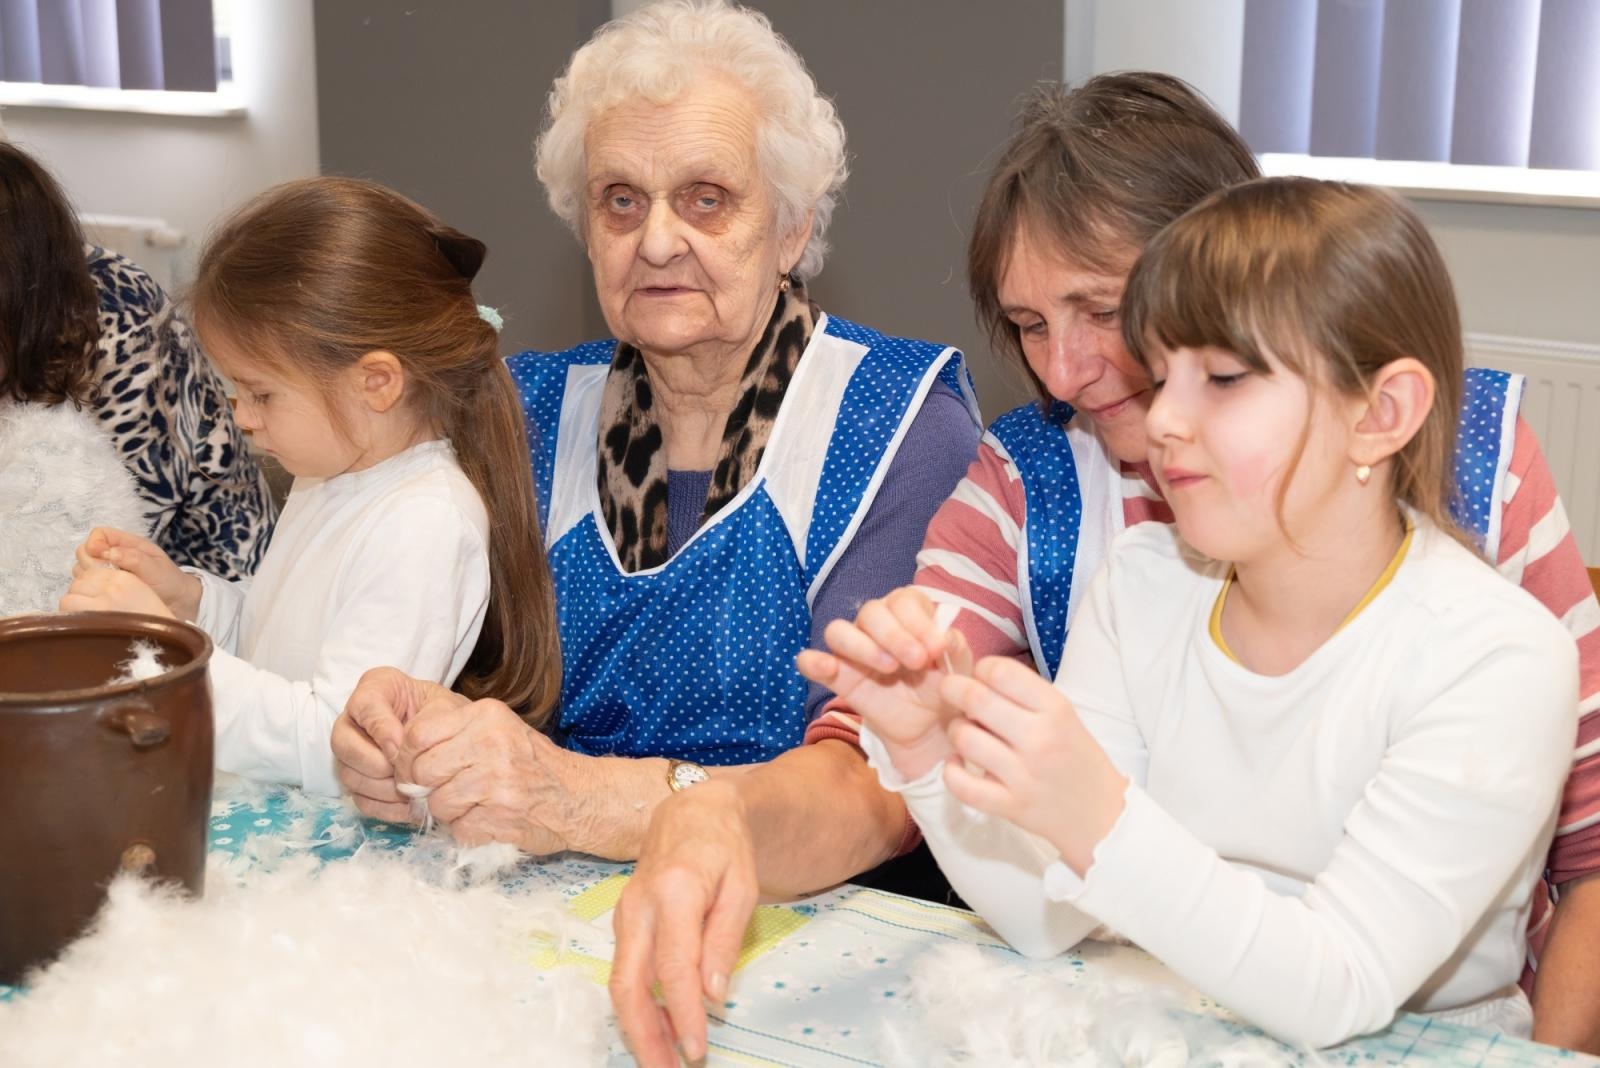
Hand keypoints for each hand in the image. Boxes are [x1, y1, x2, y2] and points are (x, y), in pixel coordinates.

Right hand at [72, 527, 199, 619]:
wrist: (176, 604)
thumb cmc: (169, 582)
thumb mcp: (156, 568)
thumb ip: (134, 558)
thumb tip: (109, 552)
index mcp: (126, 544)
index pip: (99, 534)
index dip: (95, 543)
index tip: (101, 556)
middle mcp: (112, 556)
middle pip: (84, 551)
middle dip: (92, 563)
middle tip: (110, 576)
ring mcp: (105, 572)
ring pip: (81, 569)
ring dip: (91, 578)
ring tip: (112, 587)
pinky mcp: (101, 589)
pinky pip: (84, 586)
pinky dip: (91, 590)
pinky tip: (107, 596)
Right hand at [333, 667, 461, 822]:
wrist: (450, 737)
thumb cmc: (446, 715)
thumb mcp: (444, 707)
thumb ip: (425, 721)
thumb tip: (398, 750)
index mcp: (376, 689)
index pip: (364, 705)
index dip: (381, 729)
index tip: (403, 745)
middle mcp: (354, 720)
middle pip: (342, 744)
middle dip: (375, 764)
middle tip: (404, 772)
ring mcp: (352, 753)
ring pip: (349, 776)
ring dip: (383, 789)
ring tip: (412, 789)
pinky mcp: (359, 781)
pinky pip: (361, 800)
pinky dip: (386, 807)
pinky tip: (410, 805)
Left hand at [396, 697, 567, 854]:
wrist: (578, 797)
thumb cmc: (531, 763)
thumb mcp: (498, 729)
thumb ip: (454, 736)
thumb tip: (404, 760)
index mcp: (486, 716)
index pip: (417, 734)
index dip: (406, 758)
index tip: (415, 771)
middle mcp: (490, 744)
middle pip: (422, 770)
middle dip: (425, 788)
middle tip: (442, 792)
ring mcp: (496, 781)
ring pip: (437, 803)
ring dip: (448, 812)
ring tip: (473, 805)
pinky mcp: (500, 815)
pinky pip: (458, 829)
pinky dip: (468, 830)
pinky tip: (488, 819)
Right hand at [610, 779, 758, 1067]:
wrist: (692, 812)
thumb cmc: (723, 848)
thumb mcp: (742, 888)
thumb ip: (724, 941)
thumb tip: (713, 995)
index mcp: (674, 892)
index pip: (674, 966)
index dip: (683, 1012)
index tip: (695, 1049)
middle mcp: (638, 907)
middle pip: (628, 983)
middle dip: (643, 1035)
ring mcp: (624, 916)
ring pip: (621, 982)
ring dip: (638, 1027)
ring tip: (663, 1062)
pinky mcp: (623, 925)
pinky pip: (626, 972)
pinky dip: (639, 1006)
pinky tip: (661, 1029)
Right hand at [797, 587, 971, 779]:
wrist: (930, 727)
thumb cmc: (943, 686)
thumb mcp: (958, 668)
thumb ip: (955, 649)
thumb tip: (946, 637)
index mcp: (908, 613)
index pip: (904, 601)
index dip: (918, 621)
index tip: (937, 648)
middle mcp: (877, 624)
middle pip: (871, 611)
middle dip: (895, 635)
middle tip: (918, 661)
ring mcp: (853, 649)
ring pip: (839, 630)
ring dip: (862, 646)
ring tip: (890, 669)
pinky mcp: (837, 676)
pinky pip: (811, 661)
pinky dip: (812, 661)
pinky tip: (827, 667)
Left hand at [939, 656, 1127, 874]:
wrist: (1102, 814)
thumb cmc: (1075, 757)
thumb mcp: (1063, 715)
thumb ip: (1023, 695)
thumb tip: (975, 675)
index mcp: (1055, 709)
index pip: (1002, 671)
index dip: (981, 669)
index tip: (979, 676)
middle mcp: (1040, 738)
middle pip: (975, 699)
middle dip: (953, 689)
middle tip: (951, 692)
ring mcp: (1024, 775)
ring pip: (964, 738)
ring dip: (954, 730)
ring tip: (962, 733)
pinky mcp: (1011, 805)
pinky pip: (963, 786)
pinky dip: (951, 772)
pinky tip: (956, 765)